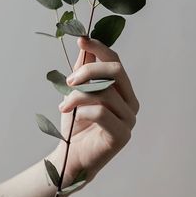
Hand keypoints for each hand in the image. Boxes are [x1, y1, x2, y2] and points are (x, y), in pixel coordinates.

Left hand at [52, 37, 139, 185]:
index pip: (115, 61)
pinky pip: (101, 113)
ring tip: (64, 104)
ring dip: (78, 95)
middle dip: (89, 70)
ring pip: (105, 92)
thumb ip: (83, 69)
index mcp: (123, 89)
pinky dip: (82, 111)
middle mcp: (131, 102)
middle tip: (69, 80)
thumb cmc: (75, 123)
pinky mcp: (122, 135)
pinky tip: (72, 116)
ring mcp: (129, 119)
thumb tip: (84, 42)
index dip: (99, 48)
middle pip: (116, 71)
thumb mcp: (77, 91)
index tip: (81, 40)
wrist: (71, 156)